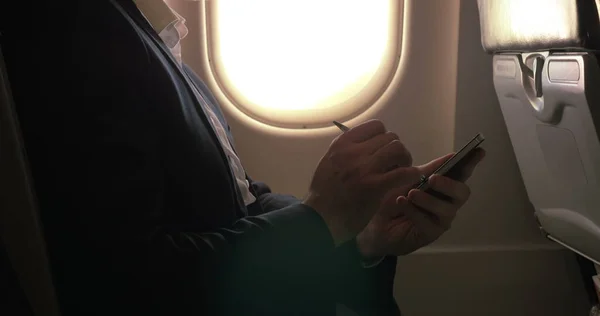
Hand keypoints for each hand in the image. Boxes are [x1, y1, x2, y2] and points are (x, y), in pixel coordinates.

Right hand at [303, 120, 421, 245]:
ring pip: (399, 149)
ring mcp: (364, 168)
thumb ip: (347, 152)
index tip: (383, 151)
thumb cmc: (325, 195)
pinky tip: (408, 181)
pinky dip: (411, 175)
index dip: (384, 138)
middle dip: (396, 150)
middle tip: (395, 164)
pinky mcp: (374, 186)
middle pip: (390, 137)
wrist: (319, 220)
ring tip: (401, 172)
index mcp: (341, 144)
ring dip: (405, 160)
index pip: (375, 126)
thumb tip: (368, 143)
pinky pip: (404, 172)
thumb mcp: (329, 163)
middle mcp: (353, 152)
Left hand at [356, 148, 484, 257]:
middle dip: (449, 185)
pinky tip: (402, 203)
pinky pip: (428, 223)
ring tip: (411, 193)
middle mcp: (447, 203)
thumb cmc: (393, 198)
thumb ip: (429, 170)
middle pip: (462, 193)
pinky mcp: (429, 234)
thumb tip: (452, 155)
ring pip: (446, 210)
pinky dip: (414, 211)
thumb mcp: (408, 179)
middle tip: (432, 179)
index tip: (479, 151)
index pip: (461, 174)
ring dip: (428, 200)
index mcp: (443, 187)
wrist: (374, 222)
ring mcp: (440, 220)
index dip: (471, 163)